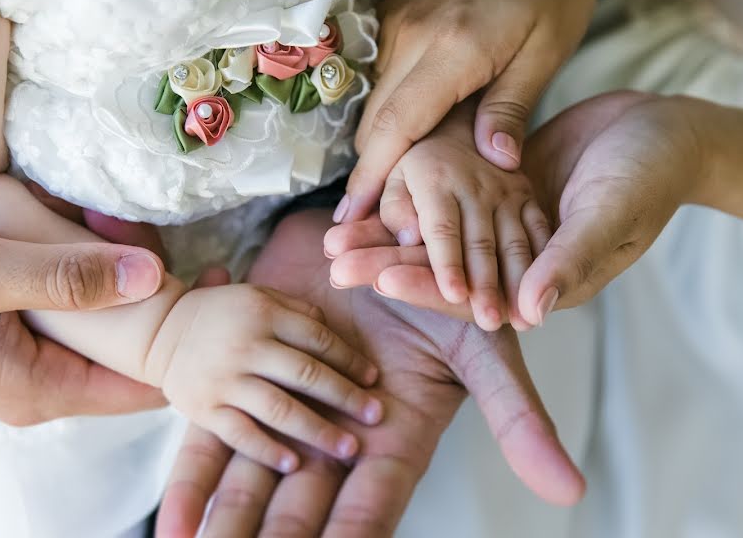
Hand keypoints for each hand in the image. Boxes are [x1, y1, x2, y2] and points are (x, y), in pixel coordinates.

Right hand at [0, 214, 166, 424]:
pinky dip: (89, 257)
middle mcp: (43, 379)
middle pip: (134, 343)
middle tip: (138, 232)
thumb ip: (59, 278)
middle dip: (149, 286)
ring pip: (110, 312)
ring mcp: (34, 352)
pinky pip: (81, 293)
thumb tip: (150, 278)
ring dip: (117, 264)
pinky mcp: (25, 322)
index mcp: (40, 388)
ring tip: (107, 219)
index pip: (145, 387)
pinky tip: (84, 221)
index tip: (204, 285)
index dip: (183, 342)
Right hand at [148, 283, 382, 472]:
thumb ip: (298, 310)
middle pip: (306, 375)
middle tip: (375, 415)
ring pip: (279, 408)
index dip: (350, 360)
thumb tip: (336, 332)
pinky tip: (295, 463)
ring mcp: (224, 380)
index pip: (318, 339)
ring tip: (349, 448)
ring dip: (318, 430)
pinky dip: (268, 450)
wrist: (160, 331)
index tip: (373, 379)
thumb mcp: (259, 296)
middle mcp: (246, 346)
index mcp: (263, 314)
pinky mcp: (204, 409)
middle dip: (346, 397)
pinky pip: (240, 433)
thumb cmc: (222, 314)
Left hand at [156, 209, 582, 537]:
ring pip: (252, 485)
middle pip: (302, 512)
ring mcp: (286, 412)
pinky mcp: (247, 381)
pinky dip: (192, 483)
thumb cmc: (437, 291)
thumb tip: (570, 491)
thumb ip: (515, 418)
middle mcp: (334, 439)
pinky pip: (212, 440)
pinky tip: (171, 525)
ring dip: (228, 529)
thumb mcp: (481, 351)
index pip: (369, 510)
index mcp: (390, 440)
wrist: (376, 234)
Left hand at [326, 92, 702, 325]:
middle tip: (332, 259)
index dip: (427, 283)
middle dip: (389, 264)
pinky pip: (451, 203)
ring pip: (440, 238)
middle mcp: (519, 263)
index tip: (378, 274)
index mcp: (544, 281)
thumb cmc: (650, 173)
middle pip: (444, 269)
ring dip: (390, 234)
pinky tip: (374, 192)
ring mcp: (507, 227)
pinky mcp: (502, 195)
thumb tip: (529, 312)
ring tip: (336, 230)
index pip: (474, 292)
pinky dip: (414, 199)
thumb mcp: (611, 213)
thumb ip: (569, 260)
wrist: (666, 130)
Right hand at [337, 0, 595, 221]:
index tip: (352, 215)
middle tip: (371, 221)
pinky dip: (388, 118)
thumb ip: (513, 107)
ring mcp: (397, 25)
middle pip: (374, 121)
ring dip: (379, 148)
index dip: (371, 175)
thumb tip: (495, 164)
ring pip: (373, 104)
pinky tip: (403, 144)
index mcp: (452, 49)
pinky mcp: (395, 19)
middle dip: (369, 173)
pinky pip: (382, 82)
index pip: (396, 125)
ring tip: (387, 193)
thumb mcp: (547, 49)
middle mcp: (410, 36)